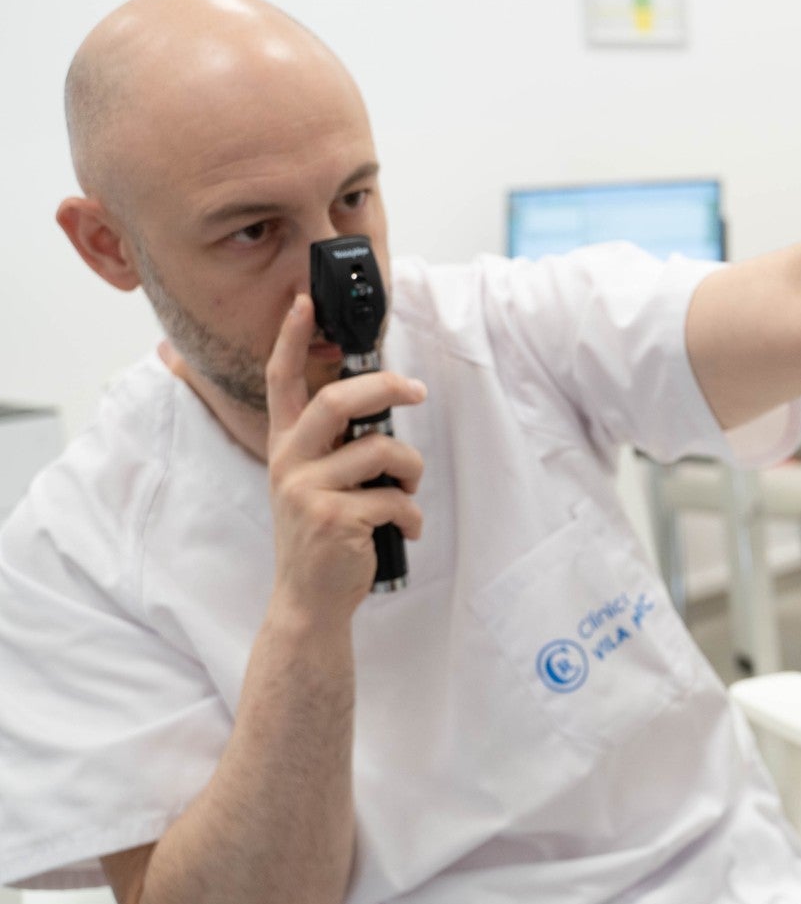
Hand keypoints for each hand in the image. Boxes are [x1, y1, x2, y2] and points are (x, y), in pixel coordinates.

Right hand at [263, 295, 426, 619]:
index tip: (304, 302)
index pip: (279, 381)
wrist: (310, 601)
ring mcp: (308, 491)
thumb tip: (384, 406)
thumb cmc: (323, 537)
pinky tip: (405, 531)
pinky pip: (396, 499)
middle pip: (338, 401)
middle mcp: (289, 462)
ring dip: (412, 472)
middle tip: (417, 390)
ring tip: (408, 496)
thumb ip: (334, 446)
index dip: (290, 338)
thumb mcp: (314, 484)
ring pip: (383, 451)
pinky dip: (412, 516)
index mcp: (285, 447)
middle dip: (386, 388)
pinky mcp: (336, 519)